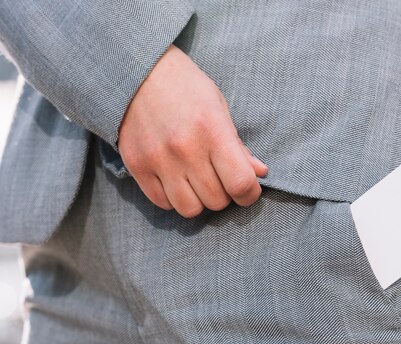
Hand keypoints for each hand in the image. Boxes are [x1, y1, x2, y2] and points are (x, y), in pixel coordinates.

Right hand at [118, 45, 267, 217]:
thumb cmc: (186, 87)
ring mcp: (158, 160)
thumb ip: (238, 145)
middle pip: (216, 201)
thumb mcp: (219, 107)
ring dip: (200, 201)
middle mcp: (185, 149)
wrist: (136, 71)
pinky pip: (162, 203)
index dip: (250, 194)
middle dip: (224, 195)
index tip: (248, 189)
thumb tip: (259, 174)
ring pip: (190, 209)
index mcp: (212, 130)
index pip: (240, 183)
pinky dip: (174, 198)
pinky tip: (176, 181)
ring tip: (198, 183)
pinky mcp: (136, 166)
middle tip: (220, 179)